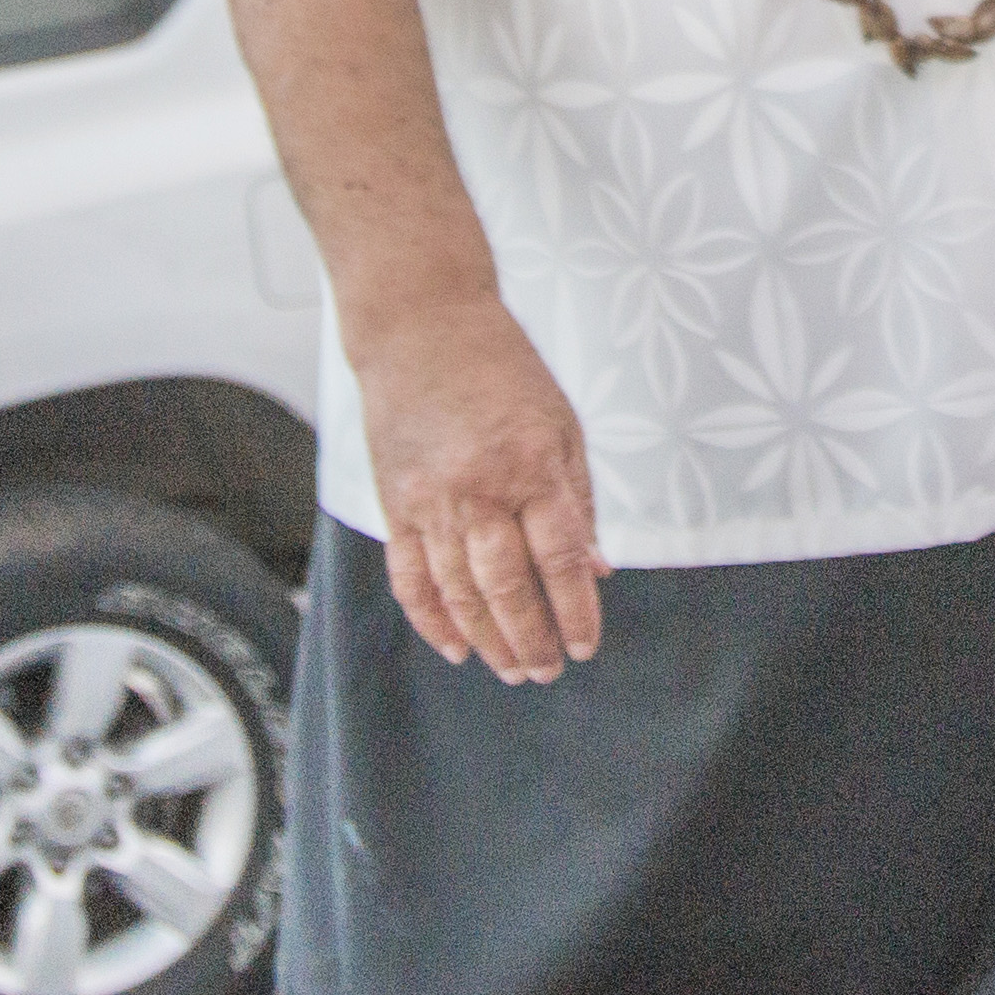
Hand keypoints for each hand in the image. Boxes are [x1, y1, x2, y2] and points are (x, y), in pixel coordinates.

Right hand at [352, 289, 608, 681]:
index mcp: (531, 464)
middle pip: (508, 587)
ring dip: (487, 640)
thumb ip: (578, 498)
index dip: (576, 609)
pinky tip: (454, 646)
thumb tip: (597, 568)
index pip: (561, 557)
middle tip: (546, 670)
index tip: (585, 645)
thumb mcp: (561, 422)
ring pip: (459, 592)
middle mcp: (479, 488)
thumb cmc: (501, 368)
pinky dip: (431, 619)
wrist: (420, 324)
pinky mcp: (396, 502)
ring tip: (511, 668)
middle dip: (531, 639)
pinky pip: (411, 576)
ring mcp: (431, 499)